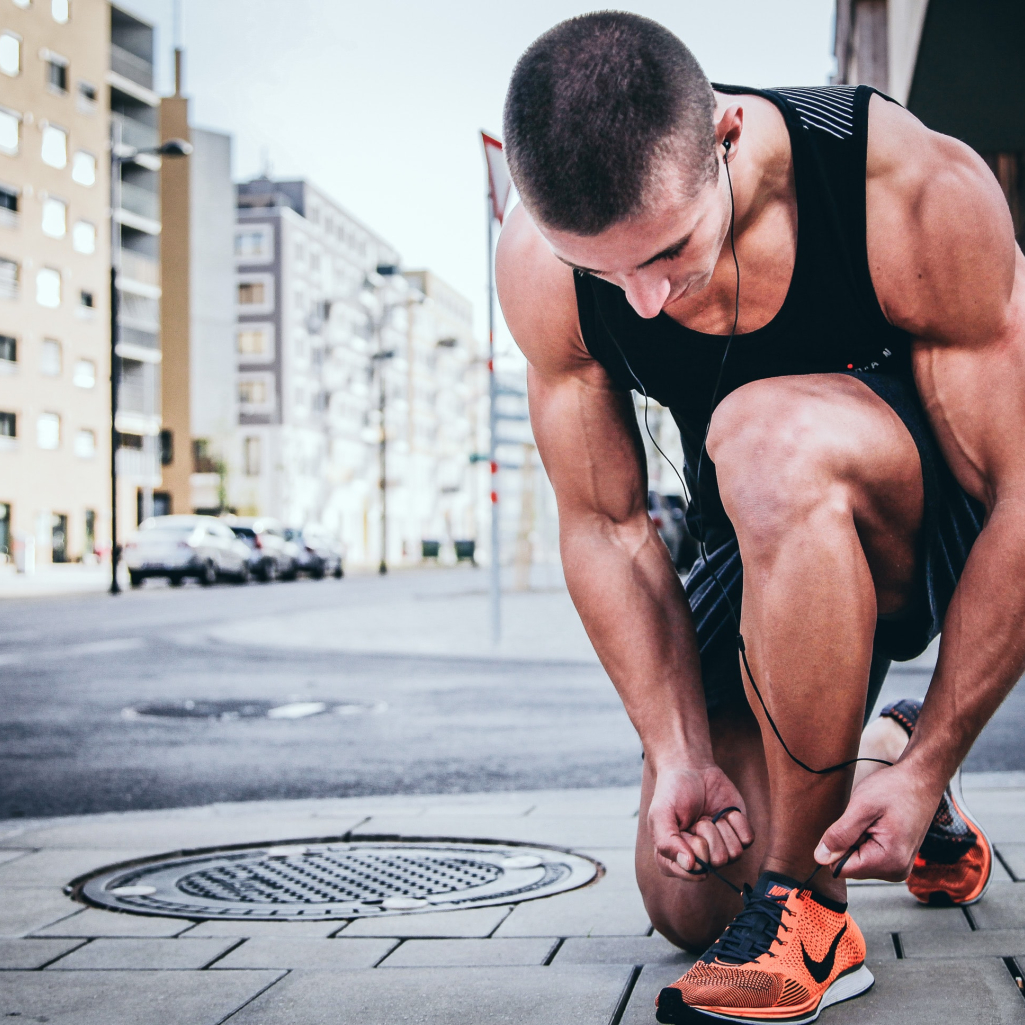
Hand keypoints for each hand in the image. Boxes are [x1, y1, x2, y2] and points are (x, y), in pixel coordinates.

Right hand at [648, 763, 752, 880]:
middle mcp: (700, 860)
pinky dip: (736, 822)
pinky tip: (724, 813)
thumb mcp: (660, 815)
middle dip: (706, 833)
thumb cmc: (672, 792)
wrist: (692, 768)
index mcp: (675, 860)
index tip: (684, 830)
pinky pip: (747, 840)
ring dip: (721, 827)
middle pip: (716, 862)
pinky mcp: (738, 836)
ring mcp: (721, 849)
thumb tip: (689, 866)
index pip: (693, 872)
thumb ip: (667, 842)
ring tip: (708, 815)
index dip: (692, 849)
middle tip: (696, 819)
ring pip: (734, 854)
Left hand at [814, 761, 940, 879]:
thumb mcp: (861, 807)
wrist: (921, 780)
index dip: (837, 845)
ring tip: (875, 819)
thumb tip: (820, 858)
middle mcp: (896, 871)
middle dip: (850, 841)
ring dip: (858, 838)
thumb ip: (840, 834)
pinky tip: (879, 823)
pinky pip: (869, 853)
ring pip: (858, 858)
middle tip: (867, 819)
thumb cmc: (895, 789)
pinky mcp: (897, 858)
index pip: (841, 869)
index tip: (852, 824)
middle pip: (851, 865)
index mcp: (888, 862)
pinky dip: (867, 837)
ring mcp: (898, 866)